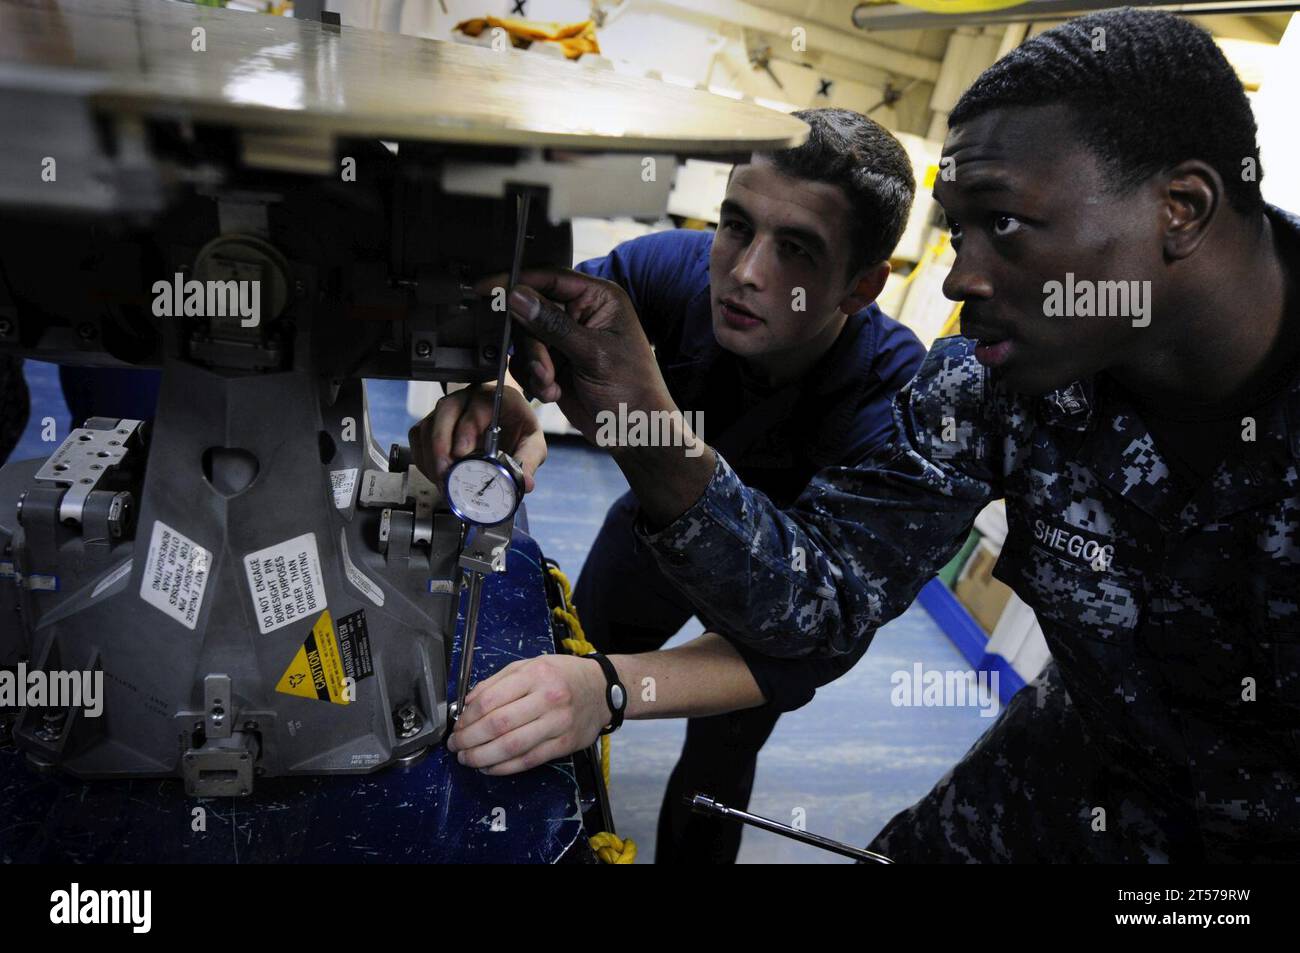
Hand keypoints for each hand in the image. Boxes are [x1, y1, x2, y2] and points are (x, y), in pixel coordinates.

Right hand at [408, 383, 545, 491]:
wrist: (508, 425)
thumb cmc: (518, 429)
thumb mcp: (532, 443)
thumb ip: (528, 461)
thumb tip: (525, 483)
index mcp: (496, 398)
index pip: (476, 408)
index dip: (466, 431)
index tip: (461, 454)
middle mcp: (467, 398)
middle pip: (444, 412)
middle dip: (441, 445)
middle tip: (446, 473)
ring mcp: (447, 409)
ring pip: (427, 425)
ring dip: (430, 456)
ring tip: (442, 481)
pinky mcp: (433, 422)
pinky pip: (418, 436)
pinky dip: (423, 458)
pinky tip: (435, 475)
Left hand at [445, 654, 611, 774]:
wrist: (602, 689)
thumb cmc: (562, 675)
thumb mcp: (530, 665)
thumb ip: (497, 682)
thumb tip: (467, 703)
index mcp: (535, 675)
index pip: (490, 700)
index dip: (467, 717)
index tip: (457, 726)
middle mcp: (548, 699)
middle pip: (498, 725)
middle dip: (470, 739)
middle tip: (456, 745)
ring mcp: (558, 724)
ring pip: (512, 747)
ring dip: (482, 757)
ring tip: (467, 759)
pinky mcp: (564, 744)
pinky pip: (528, 760)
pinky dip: (504, 768)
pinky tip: (489, 767)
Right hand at [470, 268, 677, 448]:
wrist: (633, 432)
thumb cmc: (631, 389)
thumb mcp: (592, 353)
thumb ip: (552, 324)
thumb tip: (517, 296)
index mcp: (598, 298)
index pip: (549, 277)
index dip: (517, 282)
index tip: (488, 289)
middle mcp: (580, 313)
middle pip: (530, 310)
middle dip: (532, 344)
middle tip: (543, 368)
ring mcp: (565, 338)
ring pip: (525, 340)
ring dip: (534, 366)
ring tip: (552, 384)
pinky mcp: (555, 362)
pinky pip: (526, 362)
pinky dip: (534, 380)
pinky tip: (554, 392)